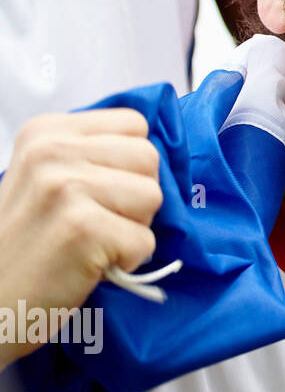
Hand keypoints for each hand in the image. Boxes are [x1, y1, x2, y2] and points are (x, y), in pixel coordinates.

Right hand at [0, 110, 162, 369]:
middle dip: (136, 196)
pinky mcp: (83, 228)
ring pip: (153, 197)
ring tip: (91, 244)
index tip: (100, 192)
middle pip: (149, 157)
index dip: (130, 164)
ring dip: (132, 229)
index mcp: (46, 131)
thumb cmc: (23, 246)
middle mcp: (52, 151)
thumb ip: (91, 156)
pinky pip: (145, 241)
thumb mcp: (44, 178)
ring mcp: (66, 188)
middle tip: (97, 223)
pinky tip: (88, 266)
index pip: (134, 124)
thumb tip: (154, 151)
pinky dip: (126, 262)